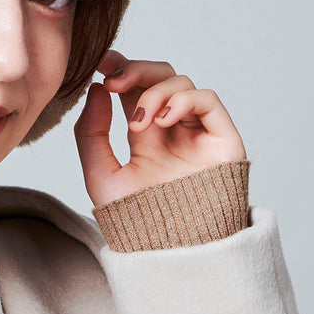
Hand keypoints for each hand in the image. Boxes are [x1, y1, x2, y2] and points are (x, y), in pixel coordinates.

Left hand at [73, 51, 247, 207]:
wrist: (173, 251)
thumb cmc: (139, 223)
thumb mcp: (102, 177)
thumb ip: (92, 135)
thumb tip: (96, 91)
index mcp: (145, 134)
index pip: (134, 88)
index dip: (120, 67)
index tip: (100, 62)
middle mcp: (173, 129)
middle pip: (159, 77)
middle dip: (135, 70)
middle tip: (113, 81)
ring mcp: (197, 132)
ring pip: (181, 82)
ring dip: (154, 92)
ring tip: (139, 122)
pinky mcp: (222, 139)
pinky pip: (208, 99)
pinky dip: (183, 100)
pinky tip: (163, 121)